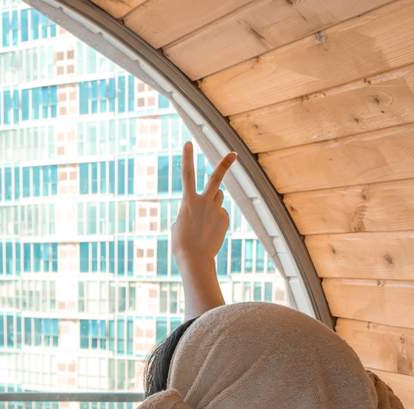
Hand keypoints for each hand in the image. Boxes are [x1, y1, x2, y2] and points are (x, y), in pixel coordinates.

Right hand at [171, 142, 235, 268]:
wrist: (194, 259)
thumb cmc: (181, 242)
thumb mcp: (180, 222)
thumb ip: (191, 209)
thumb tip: (205, 207)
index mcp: (188, 201)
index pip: (186, 175)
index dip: (187, 158)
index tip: (187, 143)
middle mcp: (204, 202)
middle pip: (216, 179)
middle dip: (225, 164)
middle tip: (234, 153)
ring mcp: (216, 210)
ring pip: (218, 197)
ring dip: (212, 202)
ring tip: (203, 221)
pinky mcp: (224, 219)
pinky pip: (220, 213)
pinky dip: (215, 220)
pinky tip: (209, 232)